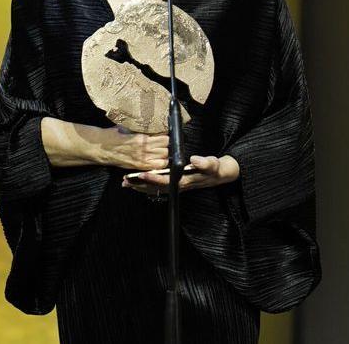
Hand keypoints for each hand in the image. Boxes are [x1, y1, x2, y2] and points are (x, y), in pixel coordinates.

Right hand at [95, 127, 168, 170]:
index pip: (164, 138)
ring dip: (165, 155)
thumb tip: (152, 125)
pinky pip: (157, 167)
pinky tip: (157, 158)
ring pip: (164, 159)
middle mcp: (144, 150)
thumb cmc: (112, 135)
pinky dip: (160, 163)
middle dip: (167, 145)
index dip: (166, 135)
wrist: (101, 148)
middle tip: (164, 142)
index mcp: (141, 138)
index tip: (165, 134)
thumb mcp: (127, 127)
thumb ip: (140, 128)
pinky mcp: (139, 167)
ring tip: (162, 150)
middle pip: (166, 149)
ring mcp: (142, 160)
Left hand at [122, 155, 240, 197]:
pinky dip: (147, 185)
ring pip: (155, 189)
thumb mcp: (214, 164)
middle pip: (156, 187)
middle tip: (125, 181)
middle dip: (140, 185)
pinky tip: (138, 183)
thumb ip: (206, 162)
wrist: (223, 174)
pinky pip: (159, 186)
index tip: (140, 175)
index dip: (152, 178)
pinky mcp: (176, 183)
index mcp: (185, 180)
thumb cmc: (218, 168)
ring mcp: (177, 185)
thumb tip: (194, 159)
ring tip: (126, 183)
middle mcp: (179, 185)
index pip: (165, 181)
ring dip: (141, 187)